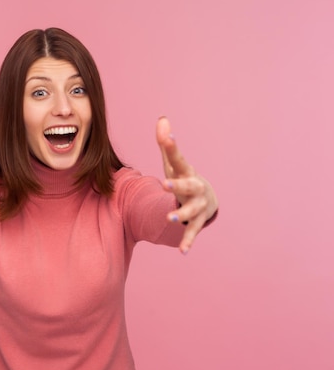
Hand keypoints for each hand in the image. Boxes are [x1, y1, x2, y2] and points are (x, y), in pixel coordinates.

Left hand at [156, 117, 217, 253]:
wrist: (207, 200)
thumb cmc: (185, 179)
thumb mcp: (174, 163)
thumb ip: (166, 144)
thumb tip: (161, 118)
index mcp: (186, 173)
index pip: (178, 159)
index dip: (172, 148)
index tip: (167, 137)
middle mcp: (194, 189)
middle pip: (188, 186)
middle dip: (178, 185)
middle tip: (166, 184)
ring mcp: (197, 206)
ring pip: (191, 211)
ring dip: (181, 214)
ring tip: (170, 217)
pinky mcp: (196, 222)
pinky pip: (191, 232)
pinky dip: (187, 241)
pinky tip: (182, 251)